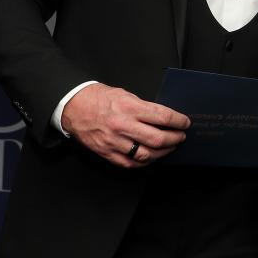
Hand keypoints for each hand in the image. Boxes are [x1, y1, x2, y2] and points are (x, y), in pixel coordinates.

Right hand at [61, 83, 189, 167]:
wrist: (72, 106)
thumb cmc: (99, 98)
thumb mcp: (124, 94)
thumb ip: (143, 107)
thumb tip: (163, 117)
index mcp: (129, 107)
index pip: (162, 116)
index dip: (178, 121)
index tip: (185, 122)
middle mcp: (123, 125)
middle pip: (158, 138)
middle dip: (175, 138)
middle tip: (181, 136)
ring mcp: (115, 141)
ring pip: (147, 154)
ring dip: (163, 152)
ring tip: (170, 147)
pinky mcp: (107, 152)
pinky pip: (131, 163)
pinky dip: (145, 162)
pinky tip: (152, 157)